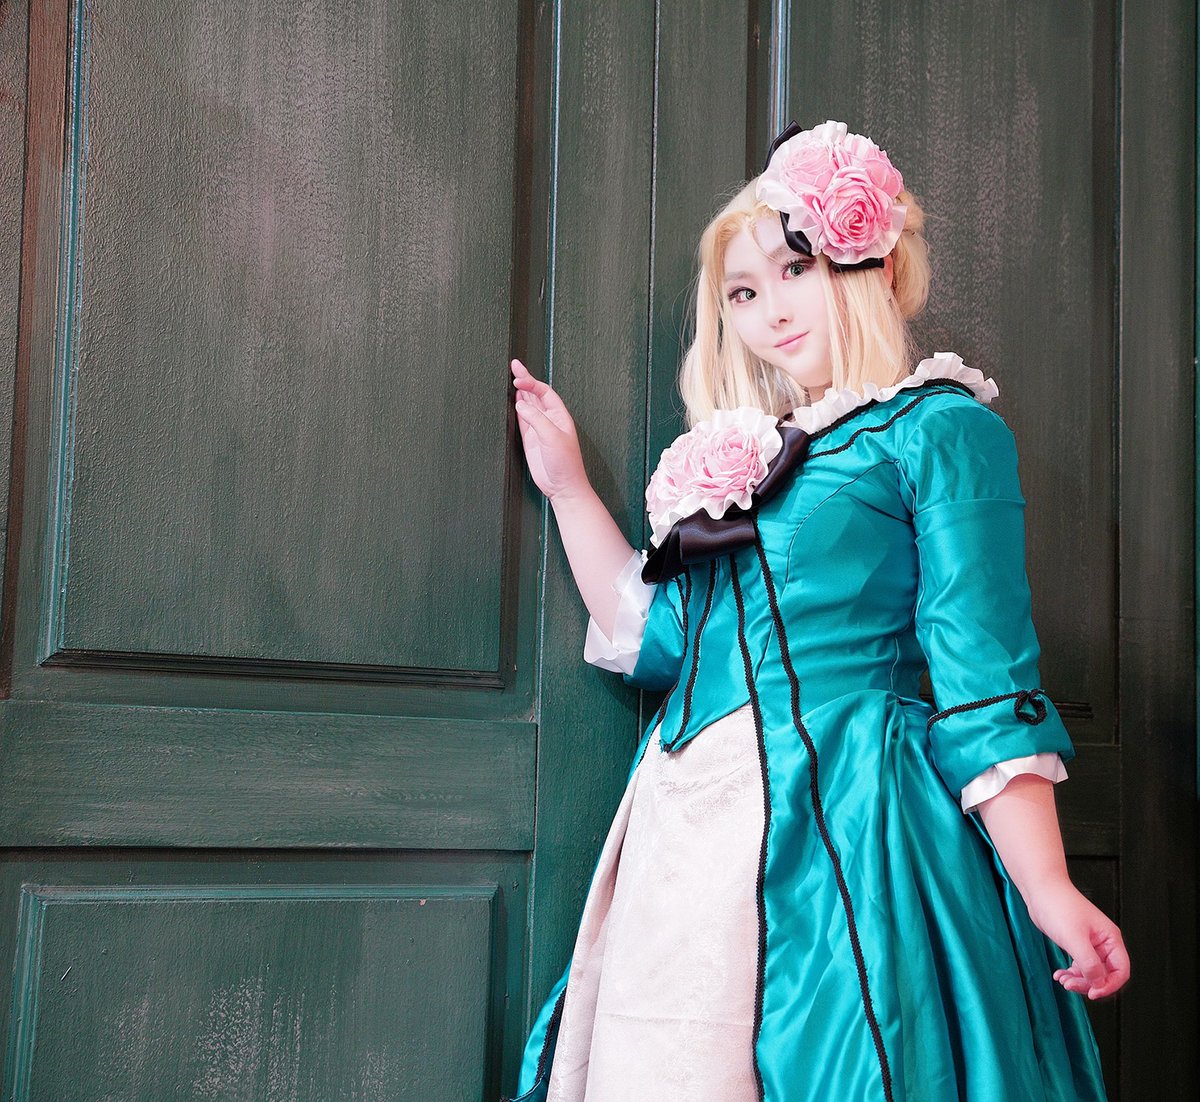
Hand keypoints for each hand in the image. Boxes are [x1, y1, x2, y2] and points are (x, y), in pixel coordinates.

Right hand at [510, 358, 588, 501]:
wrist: (563, 486)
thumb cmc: (566, 464)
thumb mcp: (552, 437)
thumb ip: (536, 419)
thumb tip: (520, 404)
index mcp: (560, 416)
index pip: (544, 392)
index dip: (531, 383)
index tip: (517, 379)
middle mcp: (550, 420)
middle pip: (535, 394)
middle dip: (525, 380)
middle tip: (514, 365)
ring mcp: (539, 430)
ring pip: (528, 405)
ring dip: (520, 392)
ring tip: (512, 378)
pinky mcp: (531, 440)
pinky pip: (522, 420)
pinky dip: (517, 410)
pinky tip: (513, 401)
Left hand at [1025, 879, 1130, 999]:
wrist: (1040, 890)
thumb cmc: (1058, 907)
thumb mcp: (1075, 938)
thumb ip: (1089, 964)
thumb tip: (1098, 984)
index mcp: (1111, 939)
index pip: (1121, 971)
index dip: (1109, 986)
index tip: (1092, 993)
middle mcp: (1103, 943)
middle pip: (1105, 974)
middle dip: (1089, 983)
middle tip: (1069, 985)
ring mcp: (1089, 944)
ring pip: (1091, 972)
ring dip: (1078, 980)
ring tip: (1062, 980)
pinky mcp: (1075, 943)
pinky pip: (1079, 966)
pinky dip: (1071, 973)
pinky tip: (1059, 974)